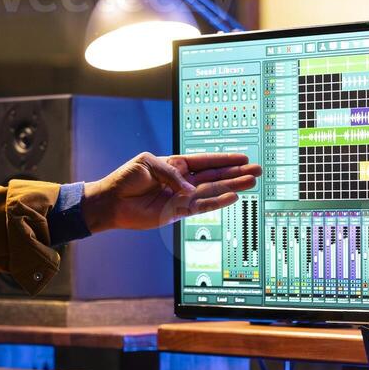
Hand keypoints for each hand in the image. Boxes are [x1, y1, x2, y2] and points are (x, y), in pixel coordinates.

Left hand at [80, 152, 261, 232]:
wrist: (111, 201)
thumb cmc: (126, 178)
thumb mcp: (148, 163)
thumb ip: (171, 173)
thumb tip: (189, 191)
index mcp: (175, 165)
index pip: (205, 161)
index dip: (224, 159)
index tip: (243, 157)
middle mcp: (182, 181)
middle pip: (214, 176)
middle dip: (235, 172)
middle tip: (256, 170)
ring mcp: (181, 197)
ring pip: (212, 191)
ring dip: (232, 186)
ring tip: (251, 182)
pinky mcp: (177, 212)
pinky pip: (201, 207)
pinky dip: (216, 203)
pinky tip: (232, 197)